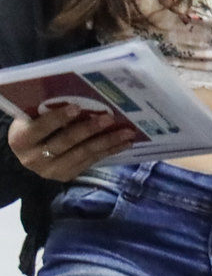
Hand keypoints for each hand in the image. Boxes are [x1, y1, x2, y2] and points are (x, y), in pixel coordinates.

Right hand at [8, 105, 143, 182]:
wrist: (29, 153)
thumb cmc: (33, 127)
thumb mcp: (32, 119)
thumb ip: (47, 112)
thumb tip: (80, 99)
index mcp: (21, 140)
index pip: (41, 128)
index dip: (58, 118)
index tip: (77, 107)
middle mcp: (33, 159)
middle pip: (65, 142)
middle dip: (89, 129)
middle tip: (109, 118)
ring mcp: (50, 171)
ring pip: (82, 154)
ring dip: (107, 142)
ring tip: (127, 132)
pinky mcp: (66, 177)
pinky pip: (90, 162)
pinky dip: (108, 151)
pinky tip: (124, 143)